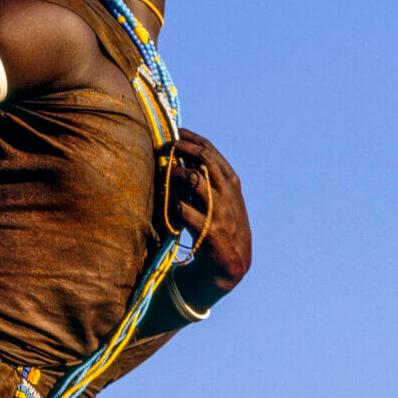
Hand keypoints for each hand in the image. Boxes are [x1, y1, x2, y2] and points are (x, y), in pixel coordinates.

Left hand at [160, 129, 251, 311]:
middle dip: (182, 149)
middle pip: (205, 159)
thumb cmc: (221, 229)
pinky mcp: (211, 231)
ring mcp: (221, 212)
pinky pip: (185, 211)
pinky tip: (168, 204)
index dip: (192, 139)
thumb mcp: (223, 202)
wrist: (231, 266)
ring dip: (176, 174)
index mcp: (232, 183)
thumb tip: (185, 159)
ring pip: (195, 180)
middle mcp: (228, 194)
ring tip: (165, 175)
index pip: (211, 152)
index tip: (175, 131)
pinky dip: (173, 205)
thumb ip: (209, 182)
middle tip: (165, 146)